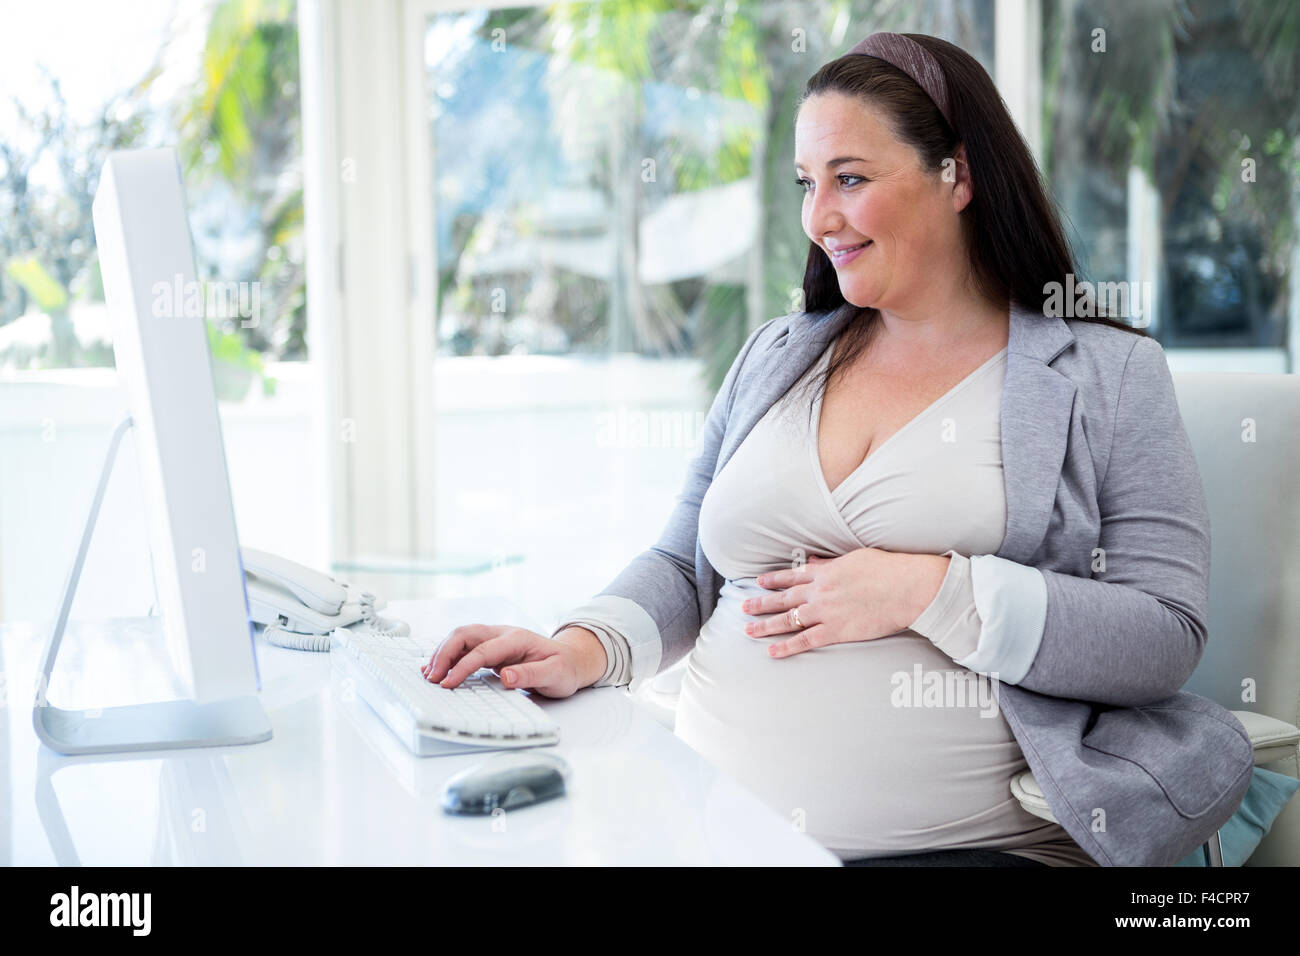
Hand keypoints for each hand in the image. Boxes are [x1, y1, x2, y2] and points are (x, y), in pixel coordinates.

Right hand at [422, 624, 604, 698]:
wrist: (572, 660)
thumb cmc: (564, 668)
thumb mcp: (555, 675)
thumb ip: (531, 675)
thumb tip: (507, 676)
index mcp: (517, 639)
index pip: (482, 650)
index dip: (463, 667)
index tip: (449, 684)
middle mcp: (502, 634)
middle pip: (465, 635)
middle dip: (445, 654)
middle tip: (432, 678)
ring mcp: (495, 640)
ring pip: (461, 638)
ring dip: (443, 653)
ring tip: (429, 674)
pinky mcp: (491, 649)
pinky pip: (464, 648)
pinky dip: (448, 656)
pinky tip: (437, 668)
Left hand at [741, 548, 949, 657]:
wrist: (906, 587)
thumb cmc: (888, 569)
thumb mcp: (855, 558)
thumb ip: (832, 562)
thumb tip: (816, 559)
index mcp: (826, 572)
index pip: (793, 576)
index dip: (774, 579)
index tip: (759, 582)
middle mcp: (820, 592)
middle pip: (784, 598)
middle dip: (762, 603)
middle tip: (744, 608)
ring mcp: (826, 612)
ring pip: (789, 619)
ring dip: (766, 625)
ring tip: (749, 630)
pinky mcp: (837, 630)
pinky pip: (806, 640)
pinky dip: (787, 646)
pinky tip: (772, 651)